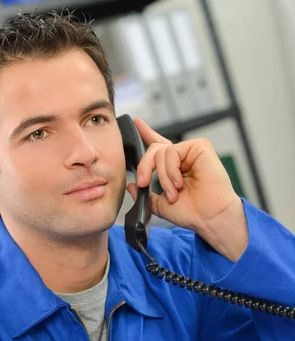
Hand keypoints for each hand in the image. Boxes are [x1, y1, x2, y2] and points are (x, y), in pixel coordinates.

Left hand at [126, 118, 247, 261]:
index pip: (158, 146)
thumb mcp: (161, 205)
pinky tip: (181, 182)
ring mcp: (191, 151)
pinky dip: (171, 170)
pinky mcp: (200, 146)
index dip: (147, 133)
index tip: (136, 122)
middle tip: (143, 183)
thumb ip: (146, 196)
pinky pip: (172, 151)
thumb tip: (131, 186)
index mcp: (174, 167)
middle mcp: (183, 157)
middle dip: (145, 167)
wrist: (209, 218)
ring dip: (163, 176)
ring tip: (174, 192)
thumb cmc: (192, 213)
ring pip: (161, 152)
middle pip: (154, 150)